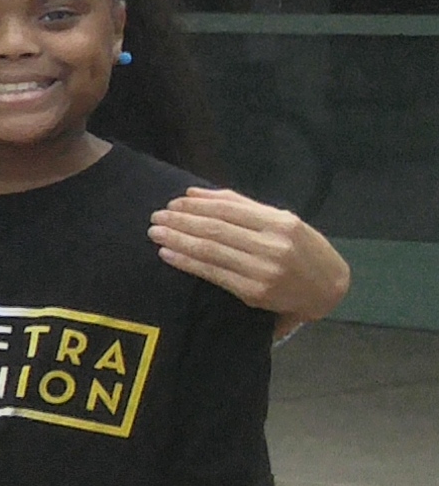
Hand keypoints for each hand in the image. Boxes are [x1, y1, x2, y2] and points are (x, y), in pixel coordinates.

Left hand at [148, 186, 350, 325]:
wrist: (328, 289)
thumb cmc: (303, 250)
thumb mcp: (283, 221)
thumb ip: (241, 206)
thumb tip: (195, 193)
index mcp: (280, 223)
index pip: (228, 210)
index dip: (196, 206)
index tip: (172, 203)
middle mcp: (272, 245)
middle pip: (216, 230)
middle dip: (181, 222)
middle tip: (156, 217)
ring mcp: (263, 271)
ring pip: (211, 251)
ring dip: (178, 240)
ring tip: (156, 233)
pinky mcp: (254, 293)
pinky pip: (213, 274)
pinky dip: (187, 263)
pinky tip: (169, 254)